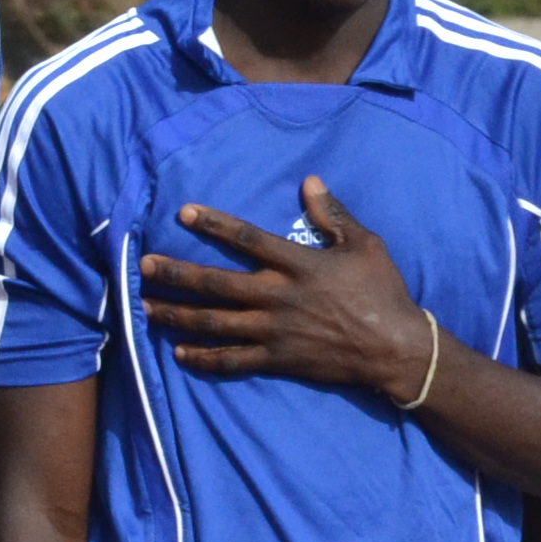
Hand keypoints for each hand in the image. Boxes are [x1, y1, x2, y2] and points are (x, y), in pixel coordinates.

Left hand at [137, 177, 438, 403]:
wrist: (397, 349)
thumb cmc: (383, 292)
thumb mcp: (365, 246)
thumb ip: (334, 215)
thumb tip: (310, 180)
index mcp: (298, 265)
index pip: (247, 239)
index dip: (214, 224)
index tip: (183, 212)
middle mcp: (279, 297)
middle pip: (215, 284)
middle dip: (175, 274)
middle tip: (143, 266)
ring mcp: (274, 331)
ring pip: (213, 323)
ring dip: (175, 315)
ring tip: (143, 307)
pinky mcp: (277, 360)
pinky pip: (231, 360)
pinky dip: (202, 358)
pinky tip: (178, 352)